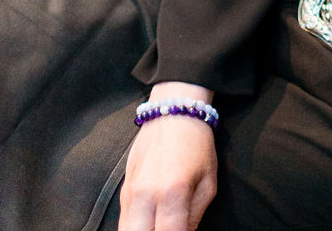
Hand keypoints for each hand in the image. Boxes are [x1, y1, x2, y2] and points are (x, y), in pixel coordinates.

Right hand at [118, 83, 216, 230]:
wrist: (172, 112)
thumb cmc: (196, 145)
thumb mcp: (208, 181)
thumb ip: (195, 217)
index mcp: (173, 192)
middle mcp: (146, 195)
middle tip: (170, 229)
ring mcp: (131, 193)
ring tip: (159, 225)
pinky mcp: (123, 191)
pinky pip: (124, 222)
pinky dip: (135, 228)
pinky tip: (149, 225)